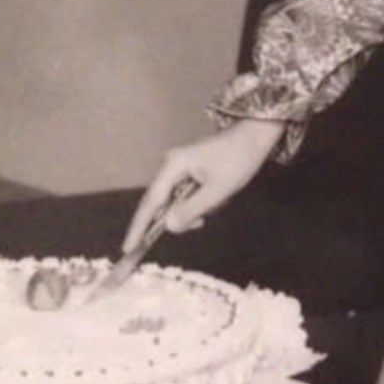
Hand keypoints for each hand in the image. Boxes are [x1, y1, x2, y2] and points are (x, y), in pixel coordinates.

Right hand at [122, 119, 285, 251]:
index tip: (128, 247)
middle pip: (163, 203)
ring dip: (196, 209)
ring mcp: (179, 167)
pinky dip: (201, 202)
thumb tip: (168, 226)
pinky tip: (217, 196)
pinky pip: (188, 195)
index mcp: (173, 166)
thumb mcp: (217, 190)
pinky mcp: (190, 170)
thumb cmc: (238, 160)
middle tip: (202, 220)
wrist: (255, 136)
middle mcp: (170, 165)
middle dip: (182, 216)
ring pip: (178, 202)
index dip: (139, 226)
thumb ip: (191, 210)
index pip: (151, 202)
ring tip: (218, 200)